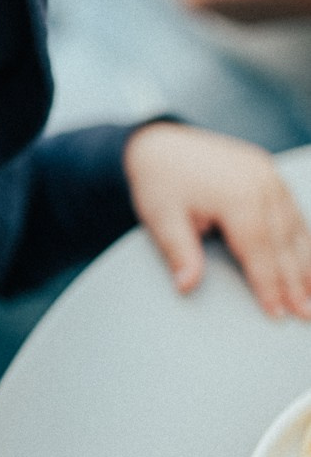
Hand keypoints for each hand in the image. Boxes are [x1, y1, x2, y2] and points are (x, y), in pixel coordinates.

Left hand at [123, 122, 310, 318]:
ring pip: (296, 226)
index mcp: (237, 195)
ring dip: (306, 264)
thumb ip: (180, 252)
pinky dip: (302, 237)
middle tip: (305, 315)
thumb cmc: (159, 179)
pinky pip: (293, 209)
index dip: (269, 285)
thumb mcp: (161, 217)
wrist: (159, 141)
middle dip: (297, 283)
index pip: (260, 251)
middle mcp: (261, 183)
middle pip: (285, 242)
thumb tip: (186, 286)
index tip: (277, 314)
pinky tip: (306, 260)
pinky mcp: (269, 171)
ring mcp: (269, 174)